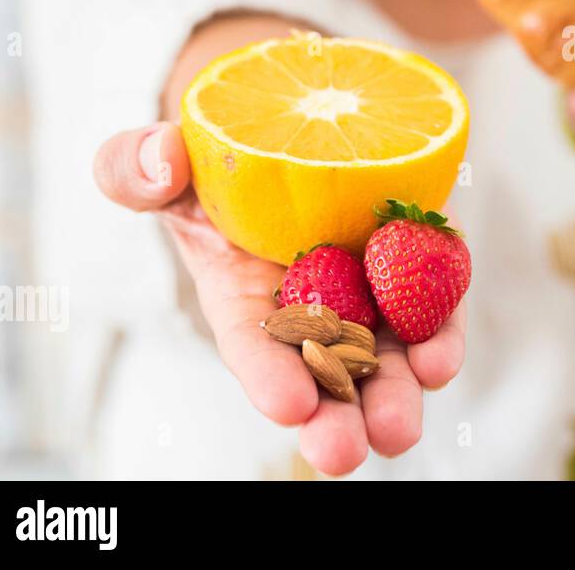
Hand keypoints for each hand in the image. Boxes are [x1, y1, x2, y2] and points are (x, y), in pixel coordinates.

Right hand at [93, 122, 464, 475]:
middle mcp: (312, 307)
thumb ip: (135, 165)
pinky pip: (433, 306)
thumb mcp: (165, 153)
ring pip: (385, 357)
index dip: (267, 375)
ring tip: (398, 425)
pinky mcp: (419, 263)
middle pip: (326, 374)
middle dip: (336, 417)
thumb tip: (163, 171)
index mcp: (243, 295)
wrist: (300, 123)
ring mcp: (371, 290)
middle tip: (343, 451)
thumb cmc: (221, 153)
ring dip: (395, 395)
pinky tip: (439, 356)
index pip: (252, 344)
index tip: (288, 403)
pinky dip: (438, 334)